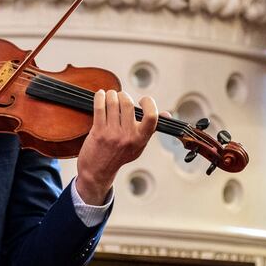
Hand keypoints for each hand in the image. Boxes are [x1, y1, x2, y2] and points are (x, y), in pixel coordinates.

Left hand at [75, 90, 158, 204]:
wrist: (98, 171)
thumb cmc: (119, 155)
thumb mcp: (139, 145)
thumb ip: (150, 129)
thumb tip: (167, 114)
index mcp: (141, 139)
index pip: (151, 117)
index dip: (149, 103)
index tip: (143, 100)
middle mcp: (128, 136)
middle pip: (128, 104)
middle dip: (123, 95)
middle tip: (120, 96)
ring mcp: (112, 134)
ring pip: (113, 103)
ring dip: (111, 94)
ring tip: (110, 95)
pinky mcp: (98, 132)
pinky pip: (100, 107)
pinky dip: (99, 97)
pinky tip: (100, 95)